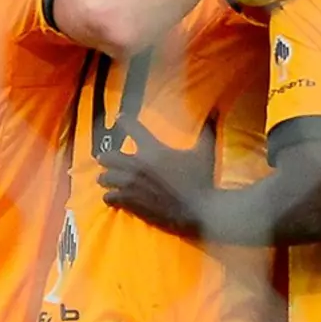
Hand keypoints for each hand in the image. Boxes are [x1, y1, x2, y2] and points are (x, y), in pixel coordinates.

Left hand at [98, 126, 215, 236]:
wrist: (198, 211)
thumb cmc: (202, 180)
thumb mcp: (205, 152)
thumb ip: (207, 129)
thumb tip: (216, 110)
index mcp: (153, 150)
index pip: (133, 128)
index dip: (124, 121)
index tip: (119, 118)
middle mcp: (137, 165)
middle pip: (110, 156)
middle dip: (106, 157)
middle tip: (105, 158)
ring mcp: (131, 186)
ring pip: (105, 178)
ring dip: (105, 177)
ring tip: (104, 178)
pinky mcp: (131, 203)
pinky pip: (110, 198)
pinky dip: (109, 197)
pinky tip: (111, 197)